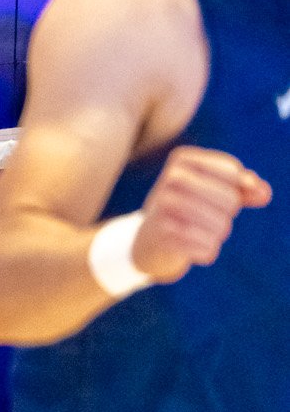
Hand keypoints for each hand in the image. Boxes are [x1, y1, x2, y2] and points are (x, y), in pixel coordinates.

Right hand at [131, 146, 270, 282]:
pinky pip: (209, 249)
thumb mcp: (214, 190)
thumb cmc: (188, 209)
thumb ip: (245, 187)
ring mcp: (164, 207)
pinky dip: (206, 252)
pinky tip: (190, 247)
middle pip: (231, 200)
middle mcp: (171, 178)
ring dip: (217, 234)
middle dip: (226, 214)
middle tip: (205, 216)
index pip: (233, 172)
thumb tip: (264, 193)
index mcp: (182, 159)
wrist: (148, 240)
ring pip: (222, 226)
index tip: (217, 195)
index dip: (237, 189)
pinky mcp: (163, 235)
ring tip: (198, 232)